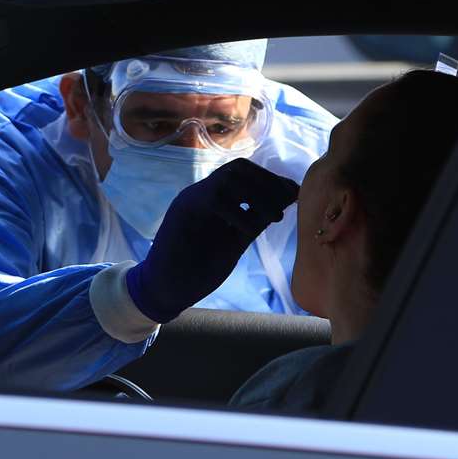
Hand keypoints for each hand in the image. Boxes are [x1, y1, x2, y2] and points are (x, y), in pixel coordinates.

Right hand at [125, 158, 298, 323]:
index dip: (271, 180)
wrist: (164, 290)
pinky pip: (214, 199)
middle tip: (287, 201)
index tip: (293, 194)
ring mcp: (190, 200)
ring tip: (273, 217)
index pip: (245, 173)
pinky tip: (247, 232)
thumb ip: (255, 221)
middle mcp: (201, 193)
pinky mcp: (182, 212)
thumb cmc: (198, 269)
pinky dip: (237, 213)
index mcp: (214, 199)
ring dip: (257, 193)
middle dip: (268, 181)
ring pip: (228, 178)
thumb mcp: (236, 242)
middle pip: (239, 168)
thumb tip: (285, 200)